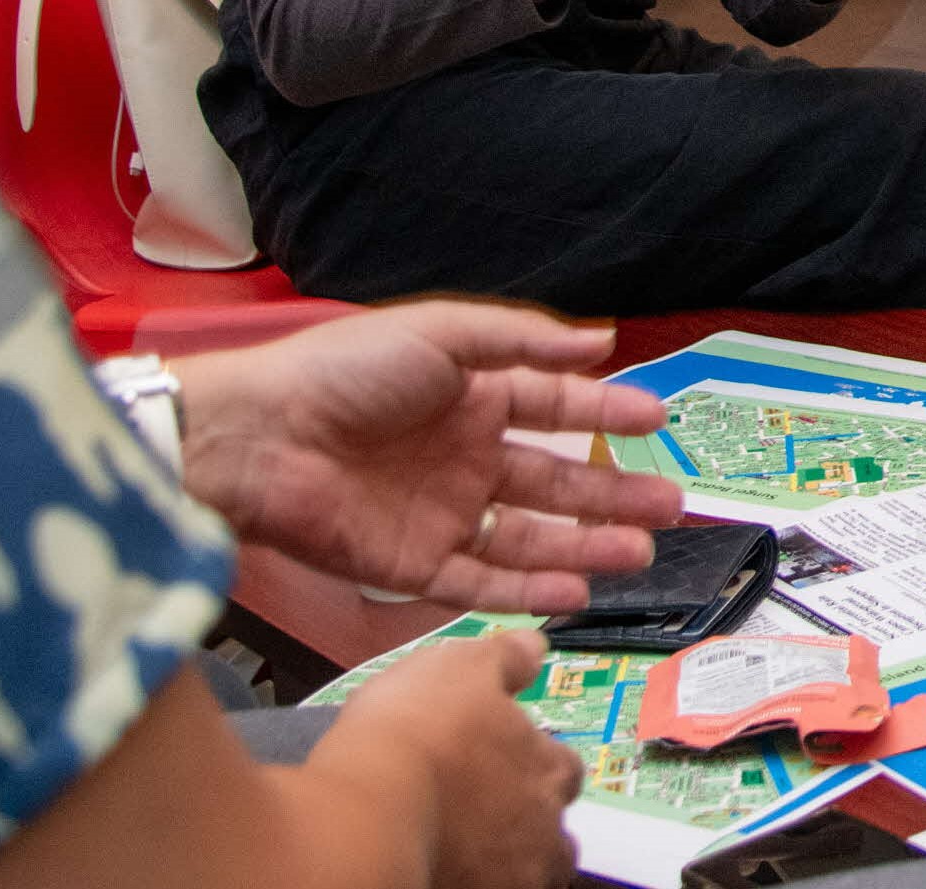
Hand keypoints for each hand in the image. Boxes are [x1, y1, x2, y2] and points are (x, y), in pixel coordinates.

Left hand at [173, 302, 684, 610]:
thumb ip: (523, 341)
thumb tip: (600, 341)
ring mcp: (440, 514)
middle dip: (612, 494)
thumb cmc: (341, 372)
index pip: (554, 407)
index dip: (605, 413)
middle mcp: (462, 457)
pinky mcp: (410, 566)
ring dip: (584, 547)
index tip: (658, 421)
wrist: (257, 438)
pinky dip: (528, 588)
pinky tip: (575, 590)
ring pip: (529, 538)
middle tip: (668, 506)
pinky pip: (481, 581)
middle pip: (554, 481)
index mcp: (469, 397)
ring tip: (637, 554)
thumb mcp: (440, 334)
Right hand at [306, 630, 584, 888]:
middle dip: (526, 824)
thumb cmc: (414, 734)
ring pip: (526, 876)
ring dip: (504, 863)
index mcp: (548, 769)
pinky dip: (468, 883)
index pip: (565, 769)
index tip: (503, 758)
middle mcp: (543, 830)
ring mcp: (511, 879)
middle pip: (553, 835)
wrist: (366, 813)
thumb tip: (534, 647)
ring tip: (462, 849)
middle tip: (480, 812)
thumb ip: (506, 658)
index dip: (535, 762)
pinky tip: (440, 868)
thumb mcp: (459, 667)